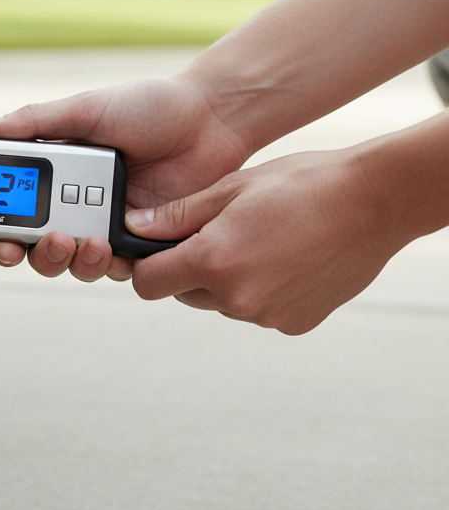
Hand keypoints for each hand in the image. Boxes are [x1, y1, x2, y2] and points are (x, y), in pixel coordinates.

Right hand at [0, 76, 249, 281]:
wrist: (212, 117)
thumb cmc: (151, 105)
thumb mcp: (86, 109)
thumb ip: (35, 122)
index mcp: (58, 174)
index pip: (16, 211)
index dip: (0, 231)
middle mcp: (78, 203)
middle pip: (40, 248)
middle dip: (38, 255)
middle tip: (52, 241)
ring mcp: (111, 224)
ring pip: (77, 264)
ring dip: (73, 262)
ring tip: (90, 243)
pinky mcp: (144, 241)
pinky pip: (121, 268)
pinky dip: (113, 266)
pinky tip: (115, 251)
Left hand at [125, 148, 402, 333]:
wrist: (375, 202)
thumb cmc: (303, 184)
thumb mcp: (231, 188)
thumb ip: (177, 216)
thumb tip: (134, 228)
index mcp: (213, 261)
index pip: (147, 284)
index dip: (147, 266)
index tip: (159, 249)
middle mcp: (236, 298)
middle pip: (183, 294)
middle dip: (189, 269)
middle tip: (219, 234)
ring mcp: (267, 316)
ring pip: (220, 303)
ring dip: (225, 280)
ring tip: (259, 240)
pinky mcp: (293, 324)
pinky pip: (257, 311)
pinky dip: (259, 290)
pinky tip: (284, 258)